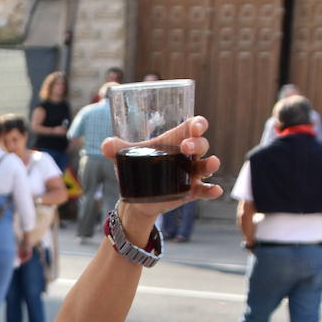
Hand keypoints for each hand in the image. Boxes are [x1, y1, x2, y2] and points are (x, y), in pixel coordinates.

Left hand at [100, 116, 222, 222]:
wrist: (136, 198)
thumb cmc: (136, 169)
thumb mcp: (124, 157)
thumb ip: (115, 149)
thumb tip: (106, 145)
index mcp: (175, 141)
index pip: (192, 127)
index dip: (198, 124)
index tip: (196, 126)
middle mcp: (188, 155)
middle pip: (201, 144)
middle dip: (197, 143)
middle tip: (185, 147)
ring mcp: (191, 173)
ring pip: (206, 166)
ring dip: (210, 164)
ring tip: (211, 164)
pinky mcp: (191, 191)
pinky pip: (205, 190)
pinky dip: (211, 190)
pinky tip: (215, 191)